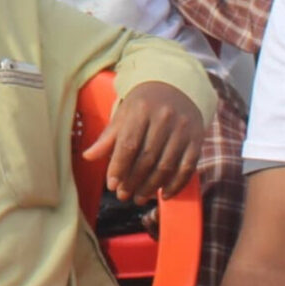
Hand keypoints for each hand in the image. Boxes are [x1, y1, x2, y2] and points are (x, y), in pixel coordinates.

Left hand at [90, 81, 202, 203]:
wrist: (177, 87)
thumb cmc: (144, 105)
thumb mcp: (124, 114)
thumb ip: (108, 137)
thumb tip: (88, 157)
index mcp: (142, 109)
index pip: (129, 143)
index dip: (119, 167)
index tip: (111, 185)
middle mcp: (165, 118)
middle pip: (147, 157)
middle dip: (133, 180)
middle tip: (123, 195)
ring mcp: (183, 129)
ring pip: (166, 165)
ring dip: (151, 186)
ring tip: (138, 198)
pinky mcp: (197, 139)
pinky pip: (187, 167)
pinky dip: (176, 184)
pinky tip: (164, 194)